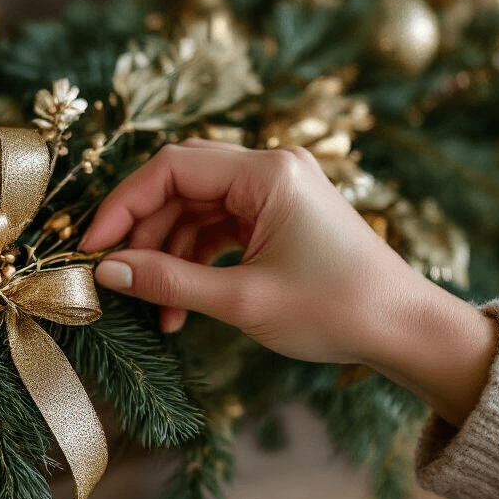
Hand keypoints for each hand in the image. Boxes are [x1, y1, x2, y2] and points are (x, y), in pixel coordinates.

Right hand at [81, 140, 497, 425]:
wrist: (405, 330)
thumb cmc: (335, 310)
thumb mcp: (241, 299)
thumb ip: (168, 281)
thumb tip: (106, 271)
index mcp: (268, 173)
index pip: (172, 168)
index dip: (124, 206)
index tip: (93, 247)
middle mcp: (271, 169)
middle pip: (181, 183)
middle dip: (142, 230)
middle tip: (113, 272)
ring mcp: (276, 190)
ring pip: (196, 207)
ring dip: (168, 253)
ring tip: (155, 306)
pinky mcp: (279, 213)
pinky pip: (220, 225)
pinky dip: (195, 258)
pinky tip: (182, 303)